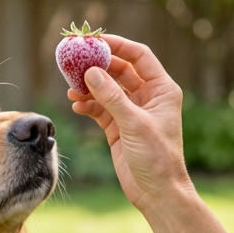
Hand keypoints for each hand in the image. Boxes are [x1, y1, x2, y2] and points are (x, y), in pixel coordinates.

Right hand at [68, 35, 188, 210]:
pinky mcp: (118, 127)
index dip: (117, 45)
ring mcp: (132, 112)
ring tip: (72, 86)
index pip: (139, 56)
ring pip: (107, 89)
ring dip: (90, 86)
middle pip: (119, 70)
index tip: (94, 40)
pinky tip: (77, 105)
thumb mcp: (134, 124)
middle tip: (74, 59)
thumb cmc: (157, 158)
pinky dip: (88, 105)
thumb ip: (112, 97)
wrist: (157, 192)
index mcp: (162, 89)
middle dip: (98, 65)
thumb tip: (91, 72)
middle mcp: (148, 97)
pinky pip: (100, 108)